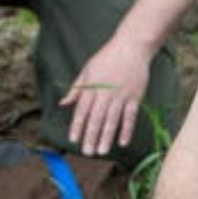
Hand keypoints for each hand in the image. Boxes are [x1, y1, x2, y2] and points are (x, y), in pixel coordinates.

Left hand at [60, 39, 151, 156]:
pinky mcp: (135, 96)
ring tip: (101, 152)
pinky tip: (122, 142)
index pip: (83, 110)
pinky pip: (130, 116)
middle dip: (91, 136)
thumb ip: (76, 89)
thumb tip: (63, 104)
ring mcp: (121, 95)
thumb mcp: (88, 70)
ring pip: (112, 119)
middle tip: (87, 153)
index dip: (77, 125)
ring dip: (106, 137)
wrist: (132, 45)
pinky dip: (126, 130)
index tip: (73, 140)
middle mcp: (106, 92)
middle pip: (97, 118)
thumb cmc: (107, 58)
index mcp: (92, 86)